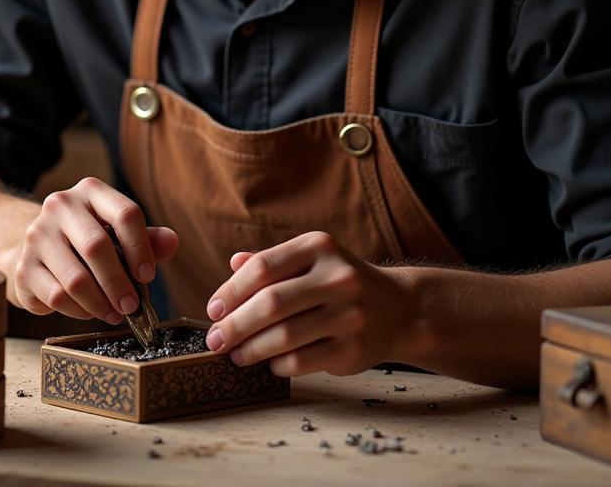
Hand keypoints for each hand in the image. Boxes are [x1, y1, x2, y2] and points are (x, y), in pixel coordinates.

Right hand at [9, 177, 177, 322]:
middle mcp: (60, 205)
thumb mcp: (118, 232)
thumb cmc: (88, 240)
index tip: (148, 277)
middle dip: (119, 283)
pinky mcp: (23, 267)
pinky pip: (57, 297)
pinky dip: (79, 311)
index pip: (125, 213)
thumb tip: (172, 242)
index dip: (141, 248)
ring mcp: (37, 235)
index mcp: (90, 191)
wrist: (38, 250)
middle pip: (97, 247)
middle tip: (132, 306)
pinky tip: (89, 311)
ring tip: (114, 313)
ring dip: (101, 303)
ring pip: (76, 279)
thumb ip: (147, 238)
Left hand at [203, 231, 420, 377]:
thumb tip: (233, 265)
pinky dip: (278, 364)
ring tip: (235, 354)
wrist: (397, 308)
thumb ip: (272, 262)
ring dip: (251, 349)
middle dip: (234, 325)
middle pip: (270, 303)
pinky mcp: (354, 348)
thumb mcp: (310, 260)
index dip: (231, 291)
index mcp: (318, 247)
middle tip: (214, 340)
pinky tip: (269, 362)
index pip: (263, 267)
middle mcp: (336, 277)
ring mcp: (349, 314)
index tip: (213, 310)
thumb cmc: (339, 282)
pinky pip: (303, 360)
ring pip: (285, 336)